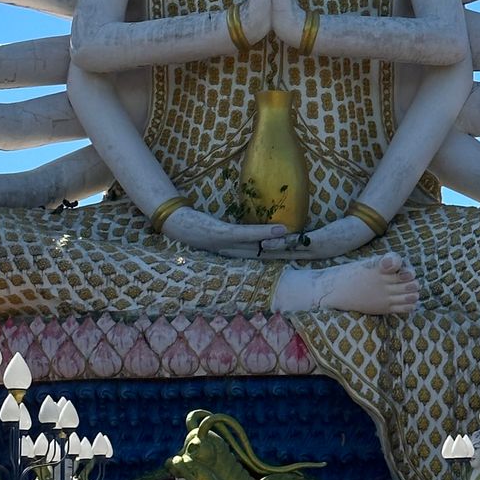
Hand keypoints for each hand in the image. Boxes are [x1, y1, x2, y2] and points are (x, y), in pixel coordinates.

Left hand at [160, 206, 287, 258]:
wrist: (172, 222)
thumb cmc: (193, 226)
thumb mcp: (215, 231)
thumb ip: (232, 234)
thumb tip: (248, 233)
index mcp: (231, 252)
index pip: (258, 256)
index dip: (278, 256)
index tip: (298, 254)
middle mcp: (231, 252)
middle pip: (262, 255)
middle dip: (284, 254)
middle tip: (307, 252)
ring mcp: (227, 245)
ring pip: (258, 247)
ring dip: (279, 245)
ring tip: (299, 242)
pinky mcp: (222, 235)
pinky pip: (246, 234)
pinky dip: (264, 233)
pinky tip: (280, 230)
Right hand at [259, 216, 375, 259]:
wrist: (361, 230)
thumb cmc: (341, 233)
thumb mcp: (321, 237)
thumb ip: (305, 238)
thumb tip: (291, 234)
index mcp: (309, 254)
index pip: (285, 258)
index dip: (268, 258)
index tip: (251, 256)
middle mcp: (310, 255)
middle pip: (283, 257)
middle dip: (265, 257)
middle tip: (244, 256)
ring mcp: (315, 249)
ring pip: (289, 252)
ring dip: (271, 251)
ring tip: (254, 249)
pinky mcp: (321, 241)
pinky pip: (299, 243)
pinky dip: (285, 243)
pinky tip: (272, 240)